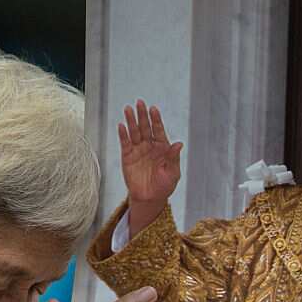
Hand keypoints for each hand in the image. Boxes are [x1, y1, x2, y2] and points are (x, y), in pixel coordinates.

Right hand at [119, 100, 182, 233]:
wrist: (150, 198)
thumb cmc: (164, 185)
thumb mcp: (173, 172)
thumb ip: (174, 158)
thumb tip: (179, 144)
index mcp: (162, 147)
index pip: (159, 130)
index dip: (156, 120)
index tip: (154, 109)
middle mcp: (150, 146)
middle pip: (145, 127)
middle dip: (143, 115)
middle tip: (140, 103)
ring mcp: (138, 150)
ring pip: (134, 132)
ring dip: (131, 121)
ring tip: (128, 109)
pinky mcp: (127, 156)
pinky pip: (125, 143)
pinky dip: (123, 135)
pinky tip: (121, 125)